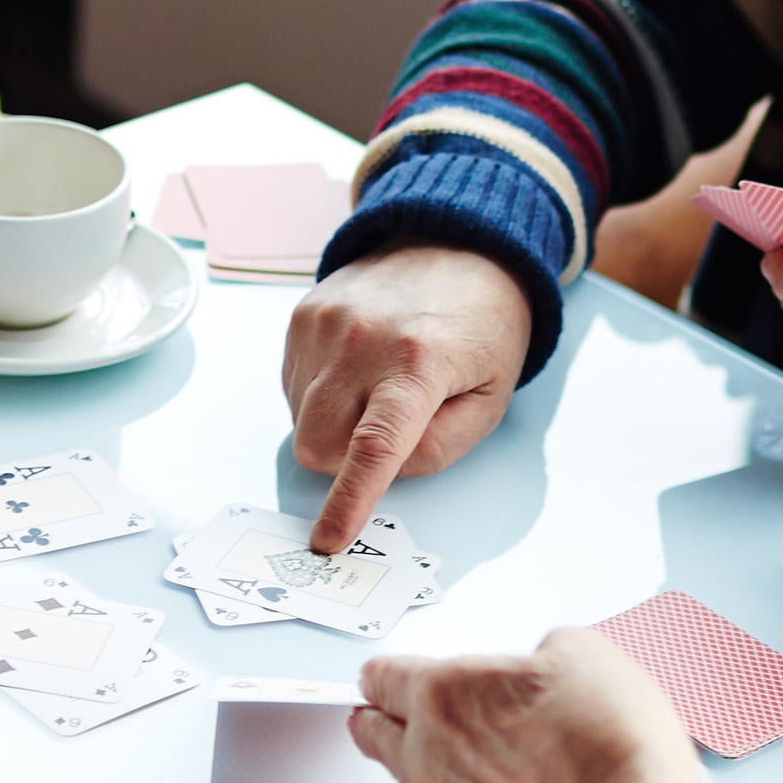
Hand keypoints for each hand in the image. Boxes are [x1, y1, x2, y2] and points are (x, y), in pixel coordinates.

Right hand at [284, 246, 533, 551]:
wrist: (457, 243)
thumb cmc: (482, 329)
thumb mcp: (489, 399)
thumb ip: (437, 449)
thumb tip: (378, 474)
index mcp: (420, 362)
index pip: (374, 446)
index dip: (349, 500)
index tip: (328, 539)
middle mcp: (361, 339)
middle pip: (318, 445)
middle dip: (343, 462)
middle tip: (387, 433)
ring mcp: (324, 323)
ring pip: (300, 421)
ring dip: (334, 425)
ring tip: (379, 387)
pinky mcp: (302, 315)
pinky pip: (293, 388)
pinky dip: (322, 395)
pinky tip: (358, 368)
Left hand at [350, 630, 707, 782]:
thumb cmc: (605, 738)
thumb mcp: (582, 652)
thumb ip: (547, 653)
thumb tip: (548, 663)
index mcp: (442, 695)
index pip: (384, 680)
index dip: (379, 674)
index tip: (376, 675)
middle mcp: (433, 757)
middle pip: (376, 737)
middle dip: (373, 721)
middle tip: (370, 715)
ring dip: (402, 772)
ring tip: (411, 763)